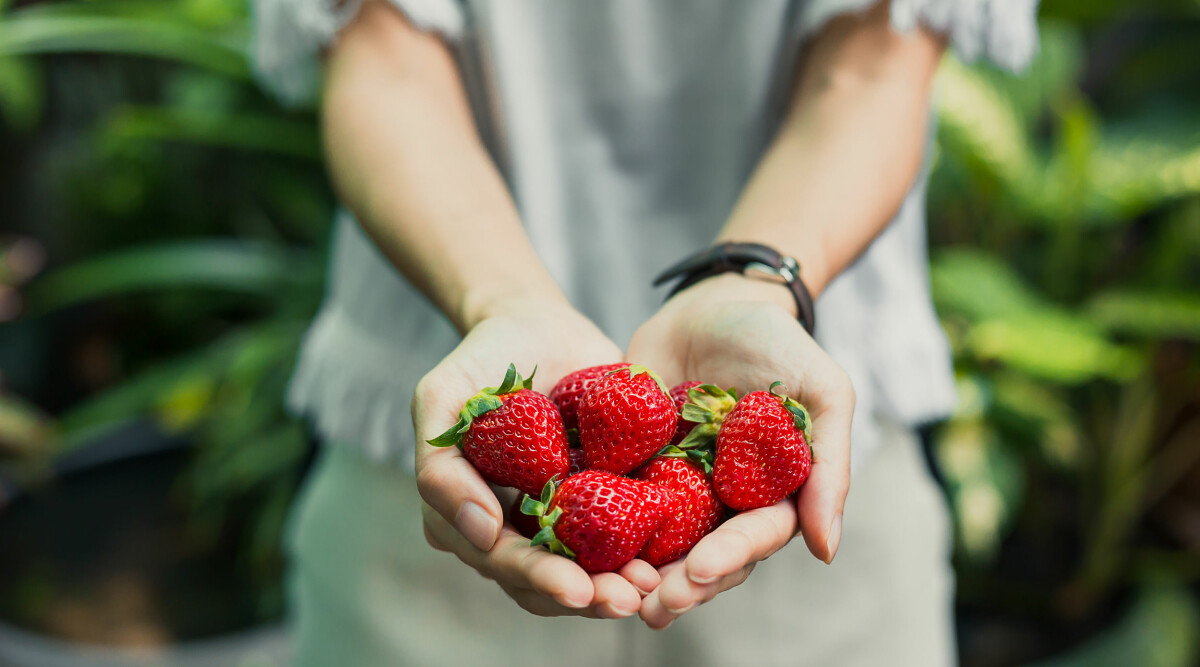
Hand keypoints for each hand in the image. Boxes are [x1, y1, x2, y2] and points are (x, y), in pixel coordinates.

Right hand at [412, 296, 660, 617]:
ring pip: (586, 568)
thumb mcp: (441, 399)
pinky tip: (672, 554)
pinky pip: (624, 531)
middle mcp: (513, 527)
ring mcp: (557, 516)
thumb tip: (483, 532)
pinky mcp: (601, 495)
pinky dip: (645, 547)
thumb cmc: (479, 359)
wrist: (534, 324)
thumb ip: (441, 466)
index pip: (502, 560)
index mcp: (468, 516)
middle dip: (588, 595)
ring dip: (618, 584)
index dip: (539, 578)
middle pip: (549, 579)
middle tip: (627, 599)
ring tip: (652, 587)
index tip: (576, 589)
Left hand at [625, 274, 855, 628]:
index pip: (752, 538)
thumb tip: (827, 548)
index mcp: (769, 494)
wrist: (711, 301)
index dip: (729, 558)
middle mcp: (720, 501)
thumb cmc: (776, 341)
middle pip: (702, 556)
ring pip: (656, 543)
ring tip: (612, 595)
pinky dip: (595, 526)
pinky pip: (610, 501)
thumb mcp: (822, 390)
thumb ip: (830, 463)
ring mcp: (673, 486)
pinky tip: (573, 547)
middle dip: (680, 584)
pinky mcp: (630, 465)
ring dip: (636, 574)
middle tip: (651, 604)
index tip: (701, 571)